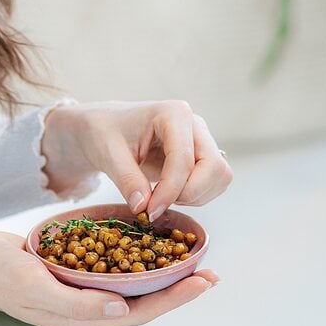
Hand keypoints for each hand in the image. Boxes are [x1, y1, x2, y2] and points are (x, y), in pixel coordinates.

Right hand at [0, 229, 219, 325]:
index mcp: (81, 322)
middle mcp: (86, 311)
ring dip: (161, 272)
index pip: (140, 313)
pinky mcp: (73, 275)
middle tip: (210, 269)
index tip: (205, 280)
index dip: (175, 298)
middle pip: (143, 301)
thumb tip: (123, 311)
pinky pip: (112, 270)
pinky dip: (135, 258)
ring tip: (187, 256)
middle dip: (178, 287)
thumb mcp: (35, 287)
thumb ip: (77, 304)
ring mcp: (79, 293)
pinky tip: (148, 243)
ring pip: (131, 286)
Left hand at [41, 99, 232, 220]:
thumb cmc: (105, 133)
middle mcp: (195, 124)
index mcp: (173, 114)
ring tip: (161, 195)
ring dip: (195, 196)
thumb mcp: (108, 155)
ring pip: (220, 177)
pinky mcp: (203, 155)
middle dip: (189, 193)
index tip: (150, 211)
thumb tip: (143, 207)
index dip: (170, 190)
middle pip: (215, 168)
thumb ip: (127, 180)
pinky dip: (197, 196)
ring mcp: (202, 139)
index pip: (185, 159)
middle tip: (158, 203)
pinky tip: (169, 193)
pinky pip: (215, 183)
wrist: (106, 129)